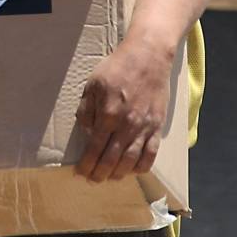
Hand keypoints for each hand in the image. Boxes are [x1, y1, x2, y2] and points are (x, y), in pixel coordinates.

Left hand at [74, 41, 170, 182]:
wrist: (148, 56)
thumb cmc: (118, 67)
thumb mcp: (93, 84)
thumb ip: (87, 110)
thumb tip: (86, 132)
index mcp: (108, 114)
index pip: (94, 148)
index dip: (86, 164)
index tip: (80, 172)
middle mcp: (126, 125)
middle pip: (111, 160)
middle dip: (100, 174)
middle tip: (93, 180)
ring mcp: (144, 127)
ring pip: (130, 161)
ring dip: (118, 174)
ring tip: (110, 178)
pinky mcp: (157, 126)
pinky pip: (151, 154)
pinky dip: (141, 167)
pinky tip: (133, 170)